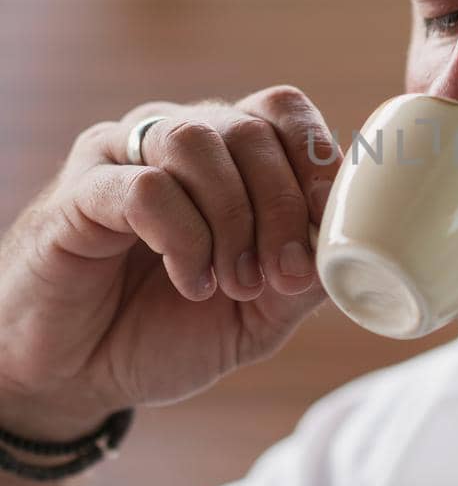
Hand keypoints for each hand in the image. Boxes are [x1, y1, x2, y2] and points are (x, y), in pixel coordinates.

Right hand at [0, 86, 342, 432]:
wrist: (77, 374)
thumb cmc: (169, 329)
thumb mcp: (260, 315)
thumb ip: (307, 278)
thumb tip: (353, 247)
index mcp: (226, 154)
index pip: (283, 111)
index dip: (317, 160)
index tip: (328, 226)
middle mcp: (176, 137)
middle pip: (251, 128)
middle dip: (281, 206)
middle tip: (281, 275)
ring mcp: (123, 155)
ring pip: (198, 142)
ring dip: (232, 219)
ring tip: (230, 283)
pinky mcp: (80, 190)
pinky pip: (146, 186)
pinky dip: (183, 238)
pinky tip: (188, 280)